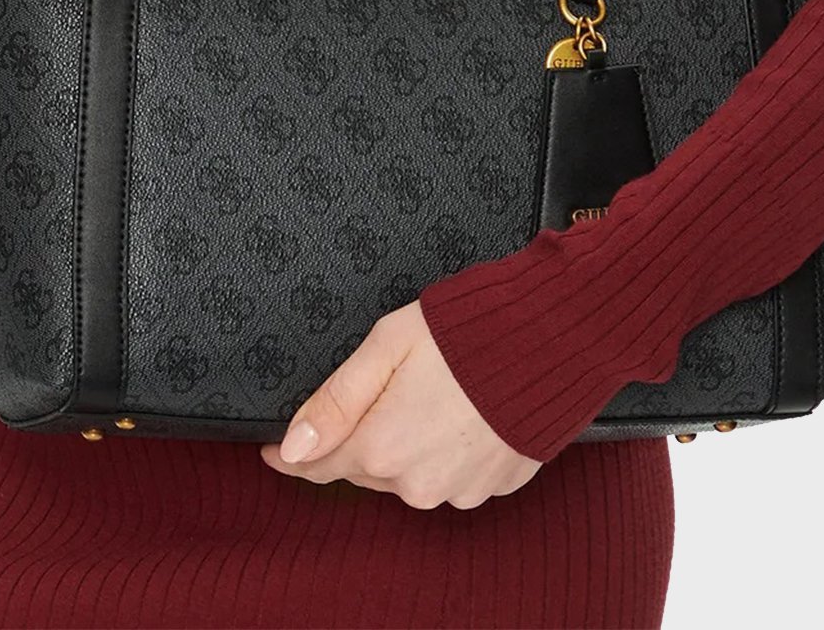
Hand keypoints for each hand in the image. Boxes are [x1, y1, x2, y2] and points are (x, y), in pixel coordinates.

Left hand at [259, 300, 543, 509]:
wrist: (550, 339)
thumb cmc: (464, 332)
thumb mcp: (384, 347)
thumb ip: (334, 401)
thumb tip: (291, 447)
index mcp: (382, 448)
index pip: (319, 465)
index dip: (292, 454)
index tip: (273, 449)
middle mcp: (417, 484)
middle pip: (365, 467)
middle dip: (359, 436)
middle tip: (375, 388)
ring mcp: (458, 491)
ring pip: (408, 473)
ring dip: (404, 444)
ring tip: (425, 392)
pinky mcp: (492, 487)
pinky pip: (451, 474)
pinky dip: (445, 448)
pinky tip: (458, 410)